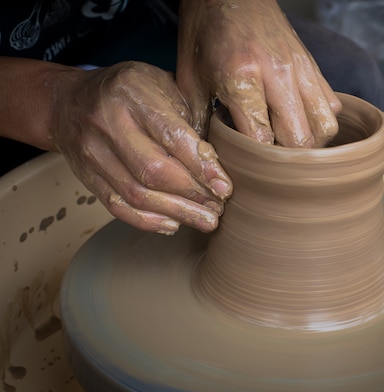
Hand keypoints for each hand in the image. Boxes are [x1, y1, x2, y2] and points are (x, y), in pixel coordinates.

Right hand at [49, 61, 231, 233]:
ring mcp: (93, 152)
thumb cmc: (130, 91)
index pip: (172, 137)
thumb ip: (189, 116)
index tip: (225, 188)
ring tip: (205, 221)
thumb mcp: (163, 85)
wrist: (69, 100)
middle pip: (153, 170)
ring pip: (136, 193)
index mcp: (133, 93)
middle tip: (219, 208)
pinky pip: (117, 205)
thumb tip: (220, 162)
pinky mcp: (86, 176)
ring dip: (176, 212)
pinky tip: (174, 224)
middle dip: (192, 195)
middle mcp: (108, 122)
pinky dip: (148, 221)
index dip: (202, 167)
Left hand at [176, 0, 341, 147]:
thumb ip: (197, 120)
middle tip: (267, 162)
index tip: (245, 165)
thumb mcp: (190, 78)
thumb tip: (204, 158)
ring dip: (308, 143)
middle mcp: (279, 74)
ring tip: (287, 144)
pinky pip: (331, 106)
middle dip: (285, 161)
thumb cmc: (205, 31)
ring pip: (324, 127)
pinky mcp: (313, 65)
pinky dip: (320, 122)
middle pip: (300, 140)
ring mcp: (301, 69)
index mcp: (242, 77)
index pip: (262, 139)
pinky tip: (298, 122)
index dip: (255, 161)